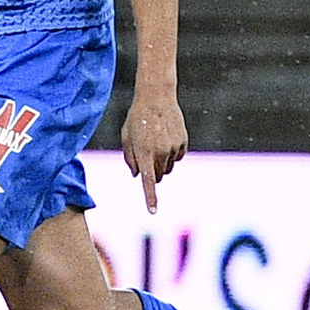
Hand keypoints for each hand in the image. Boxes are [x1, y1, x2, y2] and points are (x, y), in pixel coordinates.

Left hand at [120, 88, 187, 213]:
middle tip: (147, 157)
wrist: (156, 97)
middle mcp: (160, 153)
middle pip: (159, 176)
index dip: (151, 198)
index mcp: (144, 153)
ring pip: (169, 167)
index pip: (148, 181)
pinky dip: (172, 153)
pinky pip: (178, 157)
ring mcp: (173, 148)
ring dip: (162, 162)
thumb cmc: (136, 118)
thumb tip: (138, 175)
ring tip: (156, 141)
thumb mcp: (126, 137)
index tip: (153, 211)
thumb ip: (130, 158)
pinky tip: (166, 137)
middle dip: (153, 173)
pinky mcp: (183, 142)